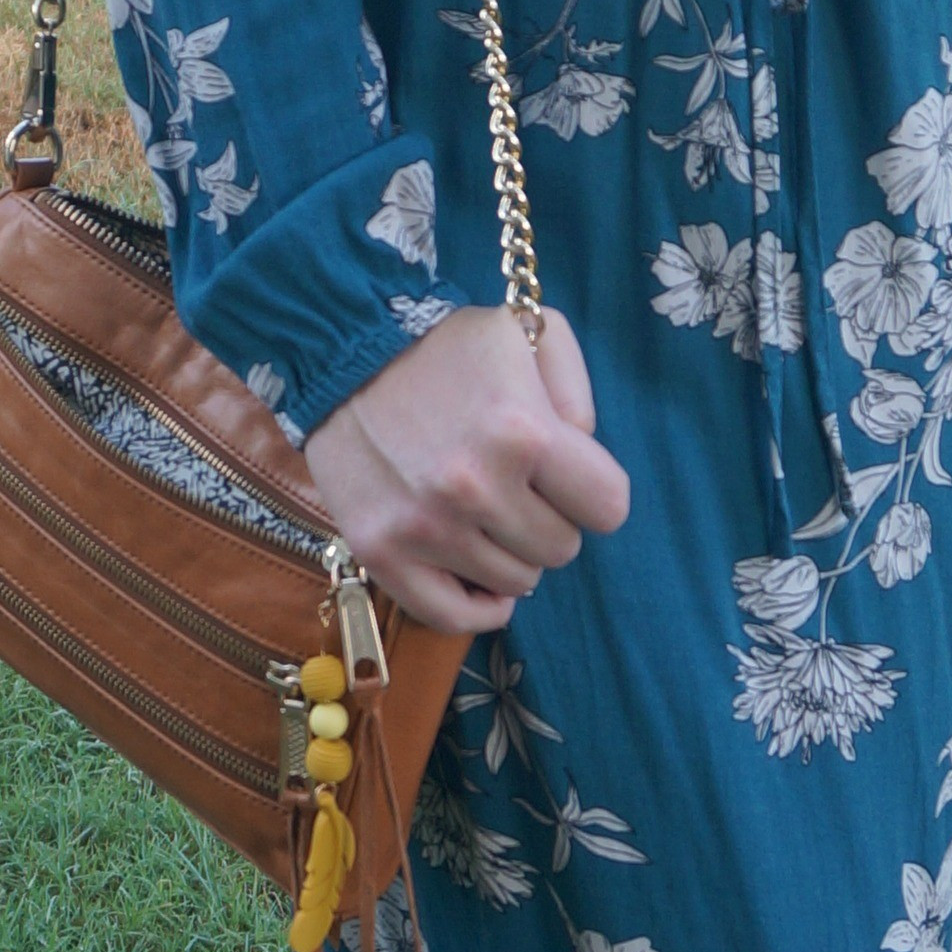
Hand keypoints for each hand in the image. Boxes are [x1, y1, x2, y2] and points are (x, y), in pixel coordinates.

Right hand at [304, 306, 631, 635]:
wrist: (344, 350)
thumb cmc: (445, 345)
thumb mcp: (529, 333)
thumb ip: (576, 396)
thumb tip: (584, 463)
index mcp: (524, 432)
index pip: (608, 508)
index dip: (593, 490)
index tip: (567, 476)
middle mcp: (476, 488)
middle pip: (561, 548)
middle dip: (549, 517)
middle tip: (517, 487)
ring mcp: (426, 528)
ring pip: (515, 582)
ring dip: (509, 552)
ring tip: (484, 512)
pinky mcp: (381, 553)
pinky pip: (453, 617)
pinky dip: (478, 607)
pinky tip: (480, 578)